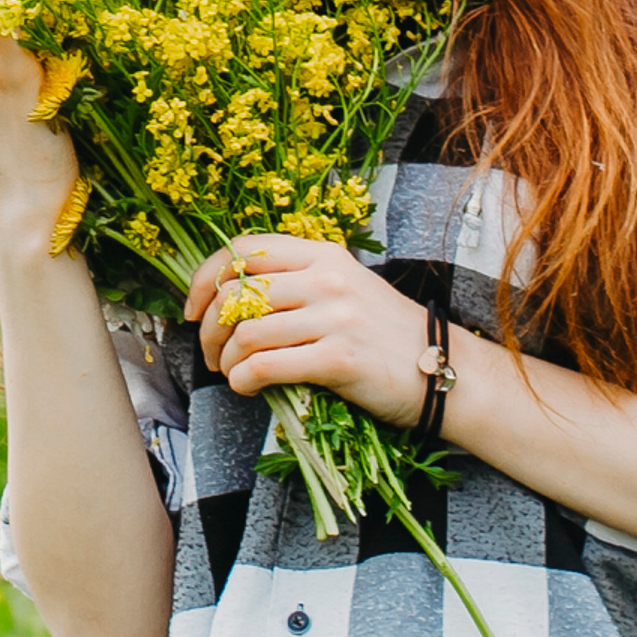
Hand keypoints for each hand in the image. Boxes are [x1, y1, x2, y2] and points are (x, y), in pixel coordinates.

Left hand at [181, 235, 430, 427]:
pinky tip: (246, 387)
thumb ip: (296, 282)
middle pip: (238, 292)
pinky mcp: (339, 359)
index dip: (206, 277)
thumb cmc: (385, 334)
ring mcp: (334, 317)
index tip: (192, 308)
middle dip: (210, 327)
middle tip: (210, 353)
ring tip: (231, 373)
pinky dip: (244, 379)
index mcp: (322, 254)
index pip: (244, 250)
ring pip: (248, 332)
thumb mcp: (344, 288)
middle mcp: (326, 278)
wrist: (444, 371)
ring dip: (227, 359)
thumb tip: (230, 299)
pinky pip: (267, 365)